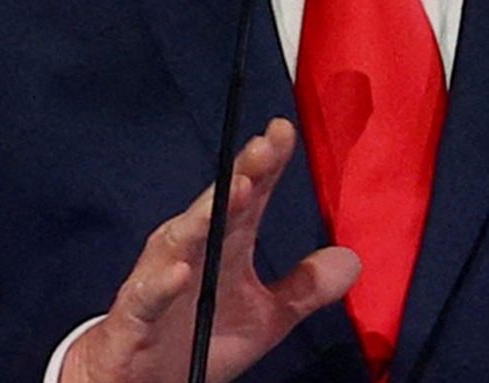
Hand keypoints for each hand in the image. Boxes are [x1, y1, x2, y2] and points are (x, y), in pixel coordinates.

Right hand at [60, 119, 359, 382]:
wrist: (138, 380)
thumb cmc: (200, 337)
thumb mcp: (265, 317)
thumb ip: (303, 287)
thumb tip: (354, 258)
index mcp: (221, 248)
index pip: (246, 199)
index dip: (265, 166)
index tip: (282, 130)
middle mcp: (188, 253)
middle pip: (214, 209)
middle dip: (238, 177)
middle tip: (263, 148)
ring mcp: (157, 281)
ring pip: (179, 241)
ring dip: (205, 216)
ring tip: (236, 191)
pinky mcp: (134, 315)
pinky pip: (147, 295)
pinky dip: (163, 283)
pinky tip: (182, 270)